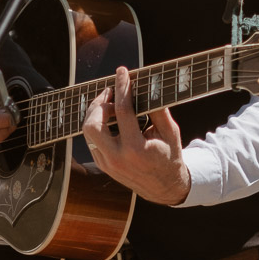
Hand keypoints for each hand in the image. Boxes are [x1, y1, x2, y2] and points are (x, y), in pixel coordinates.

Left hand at [82, 66, 190, 204]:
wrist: (164, 187)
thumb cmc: (169, 155)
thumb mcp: (170, 132)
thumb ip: (158, 109)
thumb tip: (146, 84)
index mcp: (136, 149)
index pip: (123, 111)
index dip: (122, 87)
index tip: (122, 72)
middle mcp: (117, 158)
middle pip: (92, 124)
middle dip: (99, 104)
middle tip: (112, 94)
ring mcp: (106, 163)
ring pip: (87, 132)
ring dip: (96, 113)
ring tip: (112, 105)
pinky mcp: (102, 164)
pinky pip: (91, 139)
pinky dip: (98, 124)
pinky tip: (110, 117)